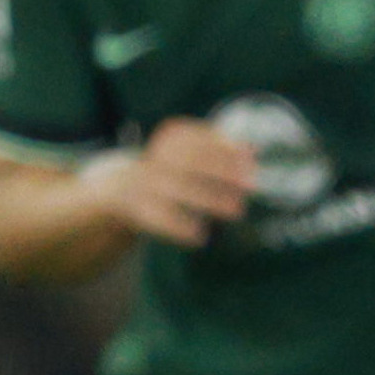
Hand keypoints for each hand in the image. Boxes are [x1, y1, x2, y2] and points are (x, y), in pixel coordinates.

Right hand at [87, 119, 256, 247]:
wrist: (121, 189)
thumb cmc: (171, 170)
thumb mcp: (189, 152)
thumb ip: (218, 150)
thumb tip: (253, 151)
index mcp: (170, 140)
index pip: (198, 139)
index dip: (224, 149)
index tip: (250, 161)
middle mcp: (155, 158)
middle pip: (188, 161)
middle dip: (221, 171)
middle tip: (250, 185)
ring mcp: (144, 183)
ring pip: (175, 188)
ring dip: (208, 198)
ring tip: (237, 210)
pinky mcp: (137, 208)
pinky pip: (157, 217)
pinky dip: (178, 227)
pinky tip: (200, 236)